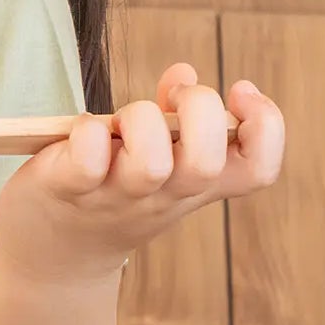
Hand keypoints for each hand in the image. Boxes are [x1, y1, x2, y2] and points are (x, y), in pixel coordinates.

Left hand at [0, 63, 285, 285]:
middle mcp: (164, 195)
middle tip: (174, 100)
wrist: (58, 253)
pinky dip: (88, 132)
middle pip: (206, 163)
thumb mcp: (155, 156)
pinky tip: (82, 128)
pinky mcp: (69, 188)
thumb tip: (184, 71)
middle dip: (199, 112)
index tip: (241, 91)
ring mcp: (117, 196)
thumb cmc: (113, 187)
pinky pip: (88, 160)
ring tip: (122, 120)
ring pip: (150, 164)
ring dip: (140, 122)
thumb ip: (174, 113)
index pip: (259, 169)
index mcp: (195, 185)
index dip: (266, 127)